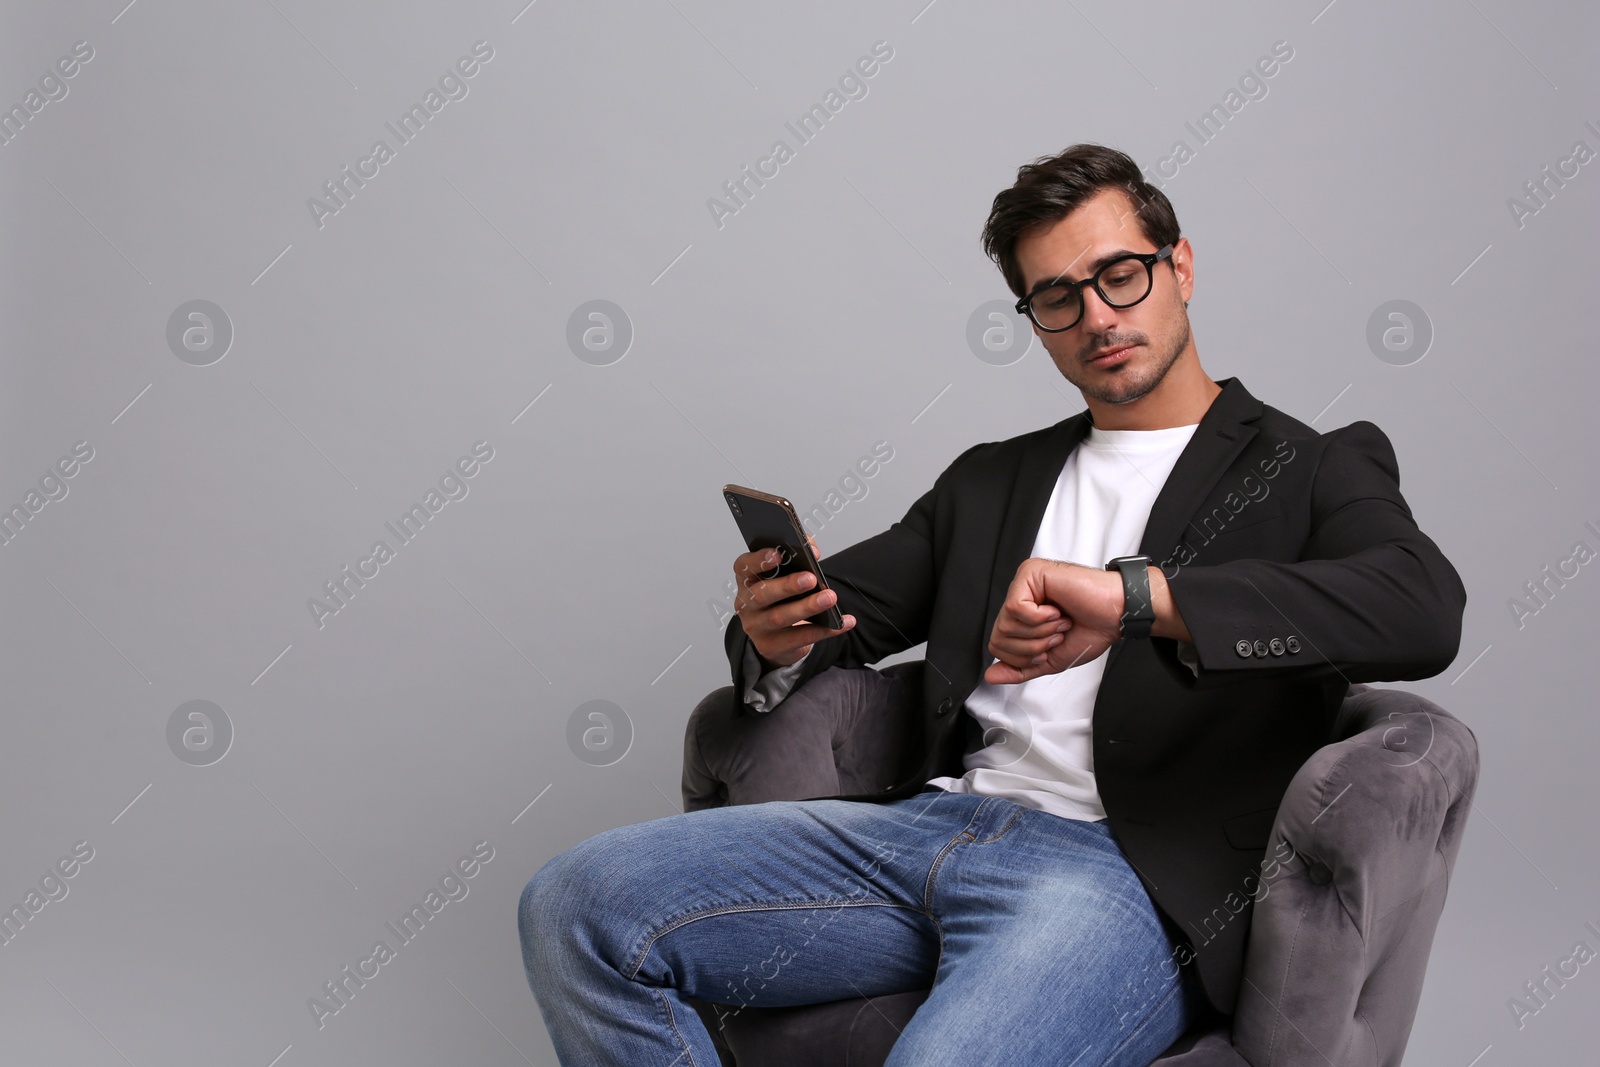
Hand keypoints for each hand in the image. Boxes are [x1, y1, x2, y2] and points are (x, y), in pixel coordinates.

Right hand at [732, 532, 855, 668]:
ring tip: (829, 598)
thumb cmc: (782, 598)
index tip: (778, 553)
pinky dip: (823, 630)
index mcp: (747, 579)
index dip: (759, 559)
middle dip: (787, 585)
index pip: (744, 566)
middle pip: (762, 594)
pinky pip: (799, 638)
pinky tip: (842, 623)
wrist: (776, 636)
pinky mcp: (770, 646)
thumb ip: (797, 557)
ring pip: (780, 617)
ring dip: (807, 607)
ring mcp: (756, 627)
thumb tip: (813, 551)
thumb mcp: (784, 576)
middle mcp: (746, 603)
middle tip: (811, 578)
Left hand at [983, 558, 1124, 683]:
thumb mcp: (1050, 659)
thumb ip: (1020, 669)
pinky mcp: (1030, 572)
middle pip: (998, 636)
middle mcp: (1020, 595)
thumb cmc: (1092, 629)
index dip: (1024, 656)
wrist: (1116, 615)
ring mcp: (1023, 582)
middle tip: (1057, 634)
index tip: (1051, 645)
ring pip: (1005, 623)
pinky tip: (1057, 610)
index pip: (998, 645)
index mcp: (1022, 614)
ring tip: (1060, 622)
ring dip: (1039, 632)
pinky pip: (1016, 608)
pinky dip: (1040, 618)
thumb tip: (991, 676)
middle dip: (1032, 646)